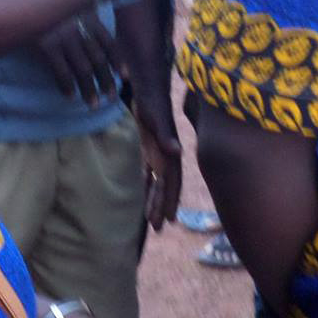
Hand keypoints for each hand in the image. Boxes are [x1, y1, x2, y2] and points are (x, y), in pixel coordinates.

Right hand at [36, 12, 123, 101]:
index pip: (109, 43)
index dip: (117, 61)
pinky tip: (70, 96)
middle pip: (98, 59)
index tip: (124, 77)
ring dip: (89, 89)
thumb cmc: (46, 6)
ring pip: (82, 69)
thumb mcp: (71, 6)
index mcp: (89, 18)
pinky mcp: (47, 46)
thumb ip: (85, 18)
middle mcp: (79, 28)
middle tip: (111, 97)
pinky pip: (61, 71)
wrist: (21, 2)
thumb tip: (97, 40)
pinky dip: (67, 85)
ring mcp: (64, 37)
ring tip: (93, 104)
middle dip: (106, 80)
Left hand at [137, 109, 182, 230]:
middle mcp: (166, 157)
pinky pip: (146, 172)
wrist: (148, 88)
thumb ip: (167, 135)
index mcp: (169, 153)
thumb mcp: (158, 118)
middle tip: (158, 229)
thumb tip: (177, 151)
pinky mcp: (147, 149)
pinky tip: (139, 198)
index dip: (171, 200)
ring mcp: (157, 154)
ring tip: (150, 220)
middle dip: (162, 207)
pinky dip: (144, 186)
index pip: (171, 182)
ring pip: (156, 182)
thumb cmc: (153, 103)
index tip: (169, 219)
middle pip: (165, 187)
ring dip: (153, 200)